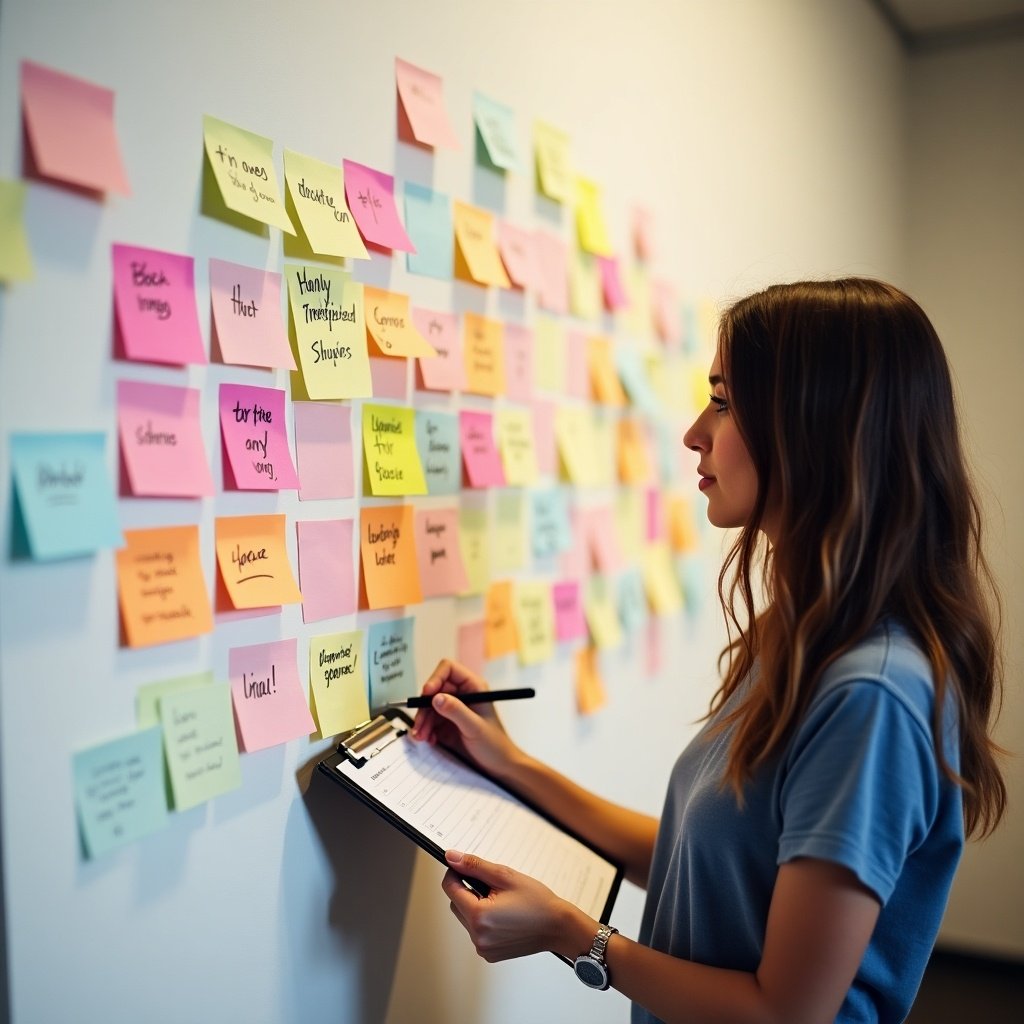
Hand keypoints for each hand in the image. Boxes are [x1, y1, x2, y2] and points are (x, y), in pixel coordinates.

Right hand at [410, 660, 519, 776]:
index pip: (449, 669)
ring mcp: (454, 709)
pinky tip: (428, 740)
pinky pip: (431, 721)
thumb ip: (456, 711)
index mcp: (473, 688)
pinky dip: (426, 730)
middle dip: (424, 707)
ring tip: (420, 738)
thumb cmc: (494, 744)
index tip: (426, 694)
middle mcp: (462, 695)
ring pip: (429, 707)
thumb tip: (435, 697)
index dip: (435, 678)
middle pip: (434, 690)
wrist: (499, 766)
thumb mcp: (474, 727)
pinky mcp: (448, 724)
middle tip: (418, 726)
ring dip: (422, 721)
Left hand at [441, 850, 576, 961]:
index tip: (463, 866)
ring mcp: (483, 948)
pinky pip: (476, 932)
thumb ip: (475, 866)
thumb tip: (452, 857)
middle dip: (467, 890)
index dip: (454, 873)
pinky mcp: (489, 954)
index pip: (450, 889)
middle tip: (491, 884)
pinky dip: (484, 921)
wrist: (558, 927)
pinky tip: (503, 915)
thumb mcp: (505, 876)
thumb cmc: (537, 902)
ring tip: (500, 901)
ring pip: (465, 918)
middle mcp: (477, 936)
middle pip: (456, 904)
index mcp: (479, 916)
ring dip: (475, 906)